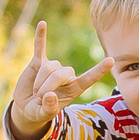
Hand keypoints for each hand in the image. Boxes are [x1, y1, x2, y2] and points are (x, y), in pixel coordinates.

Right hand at [8, 19, 110, 139]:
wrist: (27, 106)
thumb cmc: (40, 112)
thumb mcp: (44, 115)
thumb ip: (49, 108)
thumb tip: (48, 96)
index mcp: (75, 88)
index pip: (90, 77)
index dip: (99, 70)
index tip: (111, 60)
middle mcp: (67, 76)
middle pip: (62, 73)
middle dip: (48, 86)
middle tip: (39, 100)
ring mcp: (53, 67)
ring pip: (49, 67)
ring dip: (39, 82)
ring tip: (35, 94)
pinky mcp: (38, 62)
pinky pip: (40, 47)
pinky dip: (40, 36)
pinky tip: (42, 24)